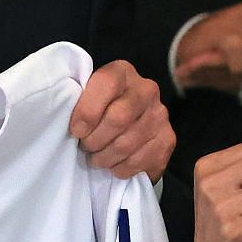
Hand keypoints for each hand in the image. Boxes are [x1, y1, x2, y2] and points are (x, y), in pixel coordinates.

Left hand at [71, 60, 172, 180]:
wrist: (130, 127)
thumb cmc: (98, 112)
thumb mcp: (85, 98)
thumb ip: (78, 101)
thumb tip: (73, 124)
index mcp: (122, 72)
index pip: (106, 84)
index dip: (88, 111)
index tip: (76, 130)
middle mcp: (146, 89)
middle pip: (118, 118)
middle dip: (95, 139)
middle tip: (86, 147)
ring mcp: (160, 115)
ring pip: (127, 144)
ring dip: (105, 157)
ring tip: (97, 158)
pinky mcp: (168, 139)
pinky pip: (139, 161)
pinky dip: (120, 168)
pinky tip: (114, 164)